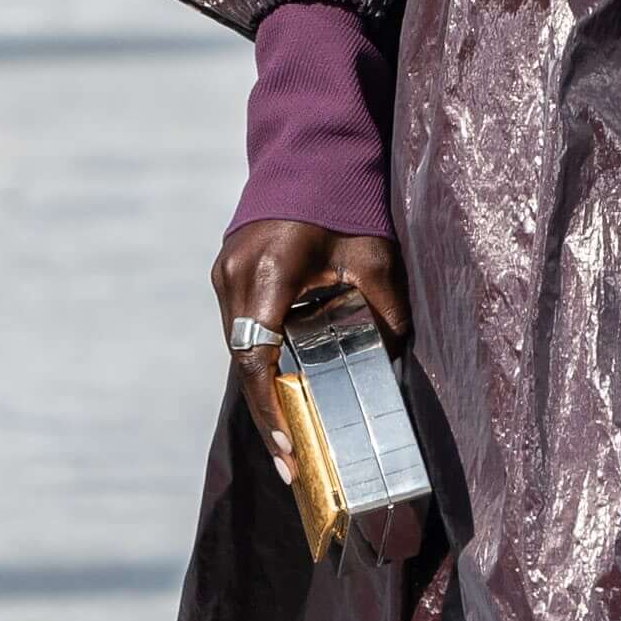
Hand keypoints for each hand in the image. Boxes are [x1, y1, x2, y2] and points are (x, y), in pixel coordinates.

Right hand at [213, 218, 410, 485]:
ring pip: (239, 349)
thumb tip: (395, 362)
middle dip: (268, 416)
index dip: (271, 409)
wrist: (311, 153)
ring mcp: (224, 273)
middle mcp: (234, 276)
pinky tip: (281, 394)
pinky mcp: (227, 272)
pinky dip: (260, 363)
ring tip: (289, 443)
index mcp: (267, 274)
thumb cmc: (347, 203)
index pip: (257, 358)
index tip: (290, 449)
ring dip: (262, 392)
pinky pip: (241, 329)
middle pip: (244, 363)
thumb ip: (385, 311)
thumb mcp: (375, 259)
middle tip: (293, 466)